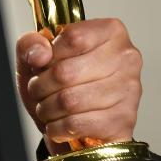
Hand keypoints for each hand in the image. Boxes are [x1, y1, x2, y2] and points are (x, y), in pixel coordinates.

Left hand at [15, 18, 141, 154]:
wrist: (72, 128)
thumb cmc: (57, 85)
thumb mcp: (35, 57)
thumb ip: (30, 44)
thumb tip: (40, 54)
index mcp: (111, 32)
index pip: (73, 37)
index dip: (49, 55)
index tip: (43, 65)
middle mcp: (127, 58)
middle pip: (66, 72)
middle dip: (41, 86)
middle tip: (39, 91)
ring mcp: (129, 90)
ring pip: (69, 101)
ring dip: (47, 109)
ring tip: (48, 108)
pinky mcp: (123, 121)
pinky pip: (77, 124)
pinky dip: (57, 127)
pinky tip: (59, 124)